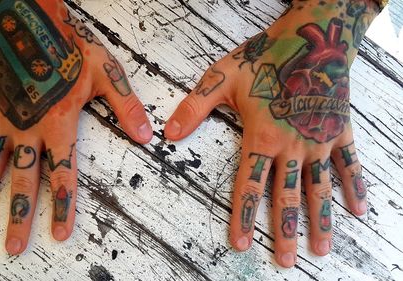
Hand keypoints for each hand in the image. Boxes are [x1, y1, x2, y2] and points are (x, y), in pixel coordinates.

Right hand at [0, 0, 151, 254]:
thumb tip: (147, 136)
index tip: (57, 234)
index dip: (62, 207)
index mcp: (59, 126)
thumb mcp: (106, 73)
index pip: (62, 175)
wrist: (28, 19)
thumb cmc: (68, 45)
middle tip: (14, 247)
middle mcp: (27, 130)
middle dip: (19, 216)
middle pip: (23, 181)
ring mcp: (1, 120)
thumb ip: (126, 107)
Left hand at [164, 0, 377, 266]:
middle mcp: (292, 146)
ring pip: (320, 188)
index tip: (242, 244)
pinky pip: (350, 163)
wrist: (311, 36)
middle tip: (288, 262)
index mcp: (261, 137)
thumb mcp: (221, 78)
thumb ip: (195, 108)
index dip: (244, 217)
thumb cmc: (265, 57)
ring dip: (320, 219)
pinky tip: (360, 210)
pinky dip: (355, 186)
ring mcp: (319, 140)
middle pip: (288, 197)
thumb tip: (168, 134)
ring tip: (322, 248)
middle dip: (286, 230)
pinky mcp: (339, 130)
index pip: (250, 186)